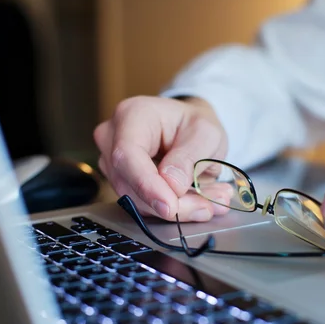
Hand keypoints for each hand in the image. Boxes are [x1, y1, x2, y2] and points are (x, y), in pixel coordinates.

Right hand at [94, 96, 229, 221]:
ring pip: (138, 201)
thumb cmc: (195, 124)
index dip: (146, 185)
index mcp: (132, 114)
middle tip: (208, 206)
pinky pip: (144, 206)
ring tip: (212, 201)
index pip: (126, 154)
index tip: (170, 206)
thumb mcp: (206, 134)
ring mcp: (112, 162)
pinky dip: (174, 209)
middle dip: (172, 203)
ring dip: (178, 209)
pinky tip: (199, 202)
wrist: (190, 128)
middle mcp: (113, 138)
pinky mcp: (122, 183)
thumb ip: (189, 158)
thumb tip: (172, 186)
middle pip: (130, 183)